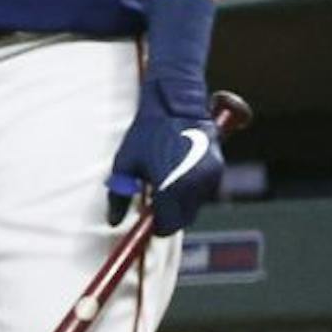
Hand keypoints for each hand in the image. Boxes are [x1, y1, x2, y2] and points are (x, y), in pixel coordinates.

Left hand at [107, 84, 222, 235]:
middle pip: (184, 218)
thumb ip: (118, 196)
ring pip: (195, 205)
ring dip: (181, 204)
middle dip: (169, 216)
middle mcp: (194, 187)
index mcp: (171, 188)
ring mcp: (209, 178)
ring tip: (165, 182)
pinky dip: (192, 191)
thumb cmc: (147, 133)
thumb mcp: (125, 164)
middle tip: (154, 203)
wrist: (176, 106)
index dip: (156, 226)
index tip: (147, 223)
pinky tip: (179, 173)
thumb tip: (113, 221)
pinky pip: (204, 191)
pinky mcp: (218, 169)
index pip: (167, 225)